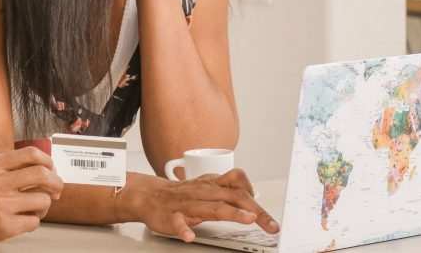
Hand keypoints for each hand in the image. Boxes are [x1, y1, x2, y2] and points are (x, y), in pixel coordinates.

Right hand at [0, 147, 63, 251]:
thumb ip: (10, 164)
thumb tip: (45, 165)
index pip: (32, 154)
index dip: (49, 161)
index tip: (52, 169)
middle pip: (42, 174)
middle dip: (56, 183)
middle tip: (57, 190)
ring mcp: (0, 204)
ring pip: (42, 200)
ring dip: (44, 206)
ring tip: (35, 208)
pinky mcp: (4, 226)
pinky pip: (34, 221)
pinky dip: (33, 221)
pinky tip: (22, 220)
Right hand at [117, 170, 278, 242]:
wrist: (149, 196)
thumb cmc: (182, 194)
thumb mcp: (207, 186)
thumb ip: (228, 192)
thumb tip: (253, 200)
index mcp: (212, 185)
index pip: (239, 184)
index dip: (255, 195)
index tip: (267, 214)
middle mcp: (203, 192)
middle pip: (233, 197)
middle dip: (255, 210)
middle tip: (271, 225)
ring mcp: (188, 204)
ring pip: (211, 207)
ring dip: (230, 213)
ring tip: (247, 221)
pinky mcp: (171, 217)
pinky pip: (178, 222)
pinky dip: (184, 230)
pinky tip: (189, 236)